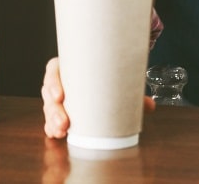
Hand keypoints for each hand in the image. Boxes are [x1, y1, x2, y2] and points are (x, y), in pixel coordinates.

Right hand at [42, 57, 156, 139]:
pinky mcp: (58, 109)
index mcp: (69, 65)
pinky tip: (55, 134)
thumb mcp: (114, 78)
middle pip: (49, 93)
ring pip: (48, 107)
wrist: (102, 75)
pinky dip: (51, 127)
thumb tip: (150, 106)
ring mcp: (57, 95)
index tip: (60, 95)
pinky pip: (50, 118)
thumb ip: (130, 92)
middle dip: (54, 110)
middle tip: (64, 123)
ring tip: (61, 132)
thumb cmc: (104, 75)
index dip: (53, 82)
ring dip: (52, 121)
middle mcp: (60, 79)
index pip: (54, 70)